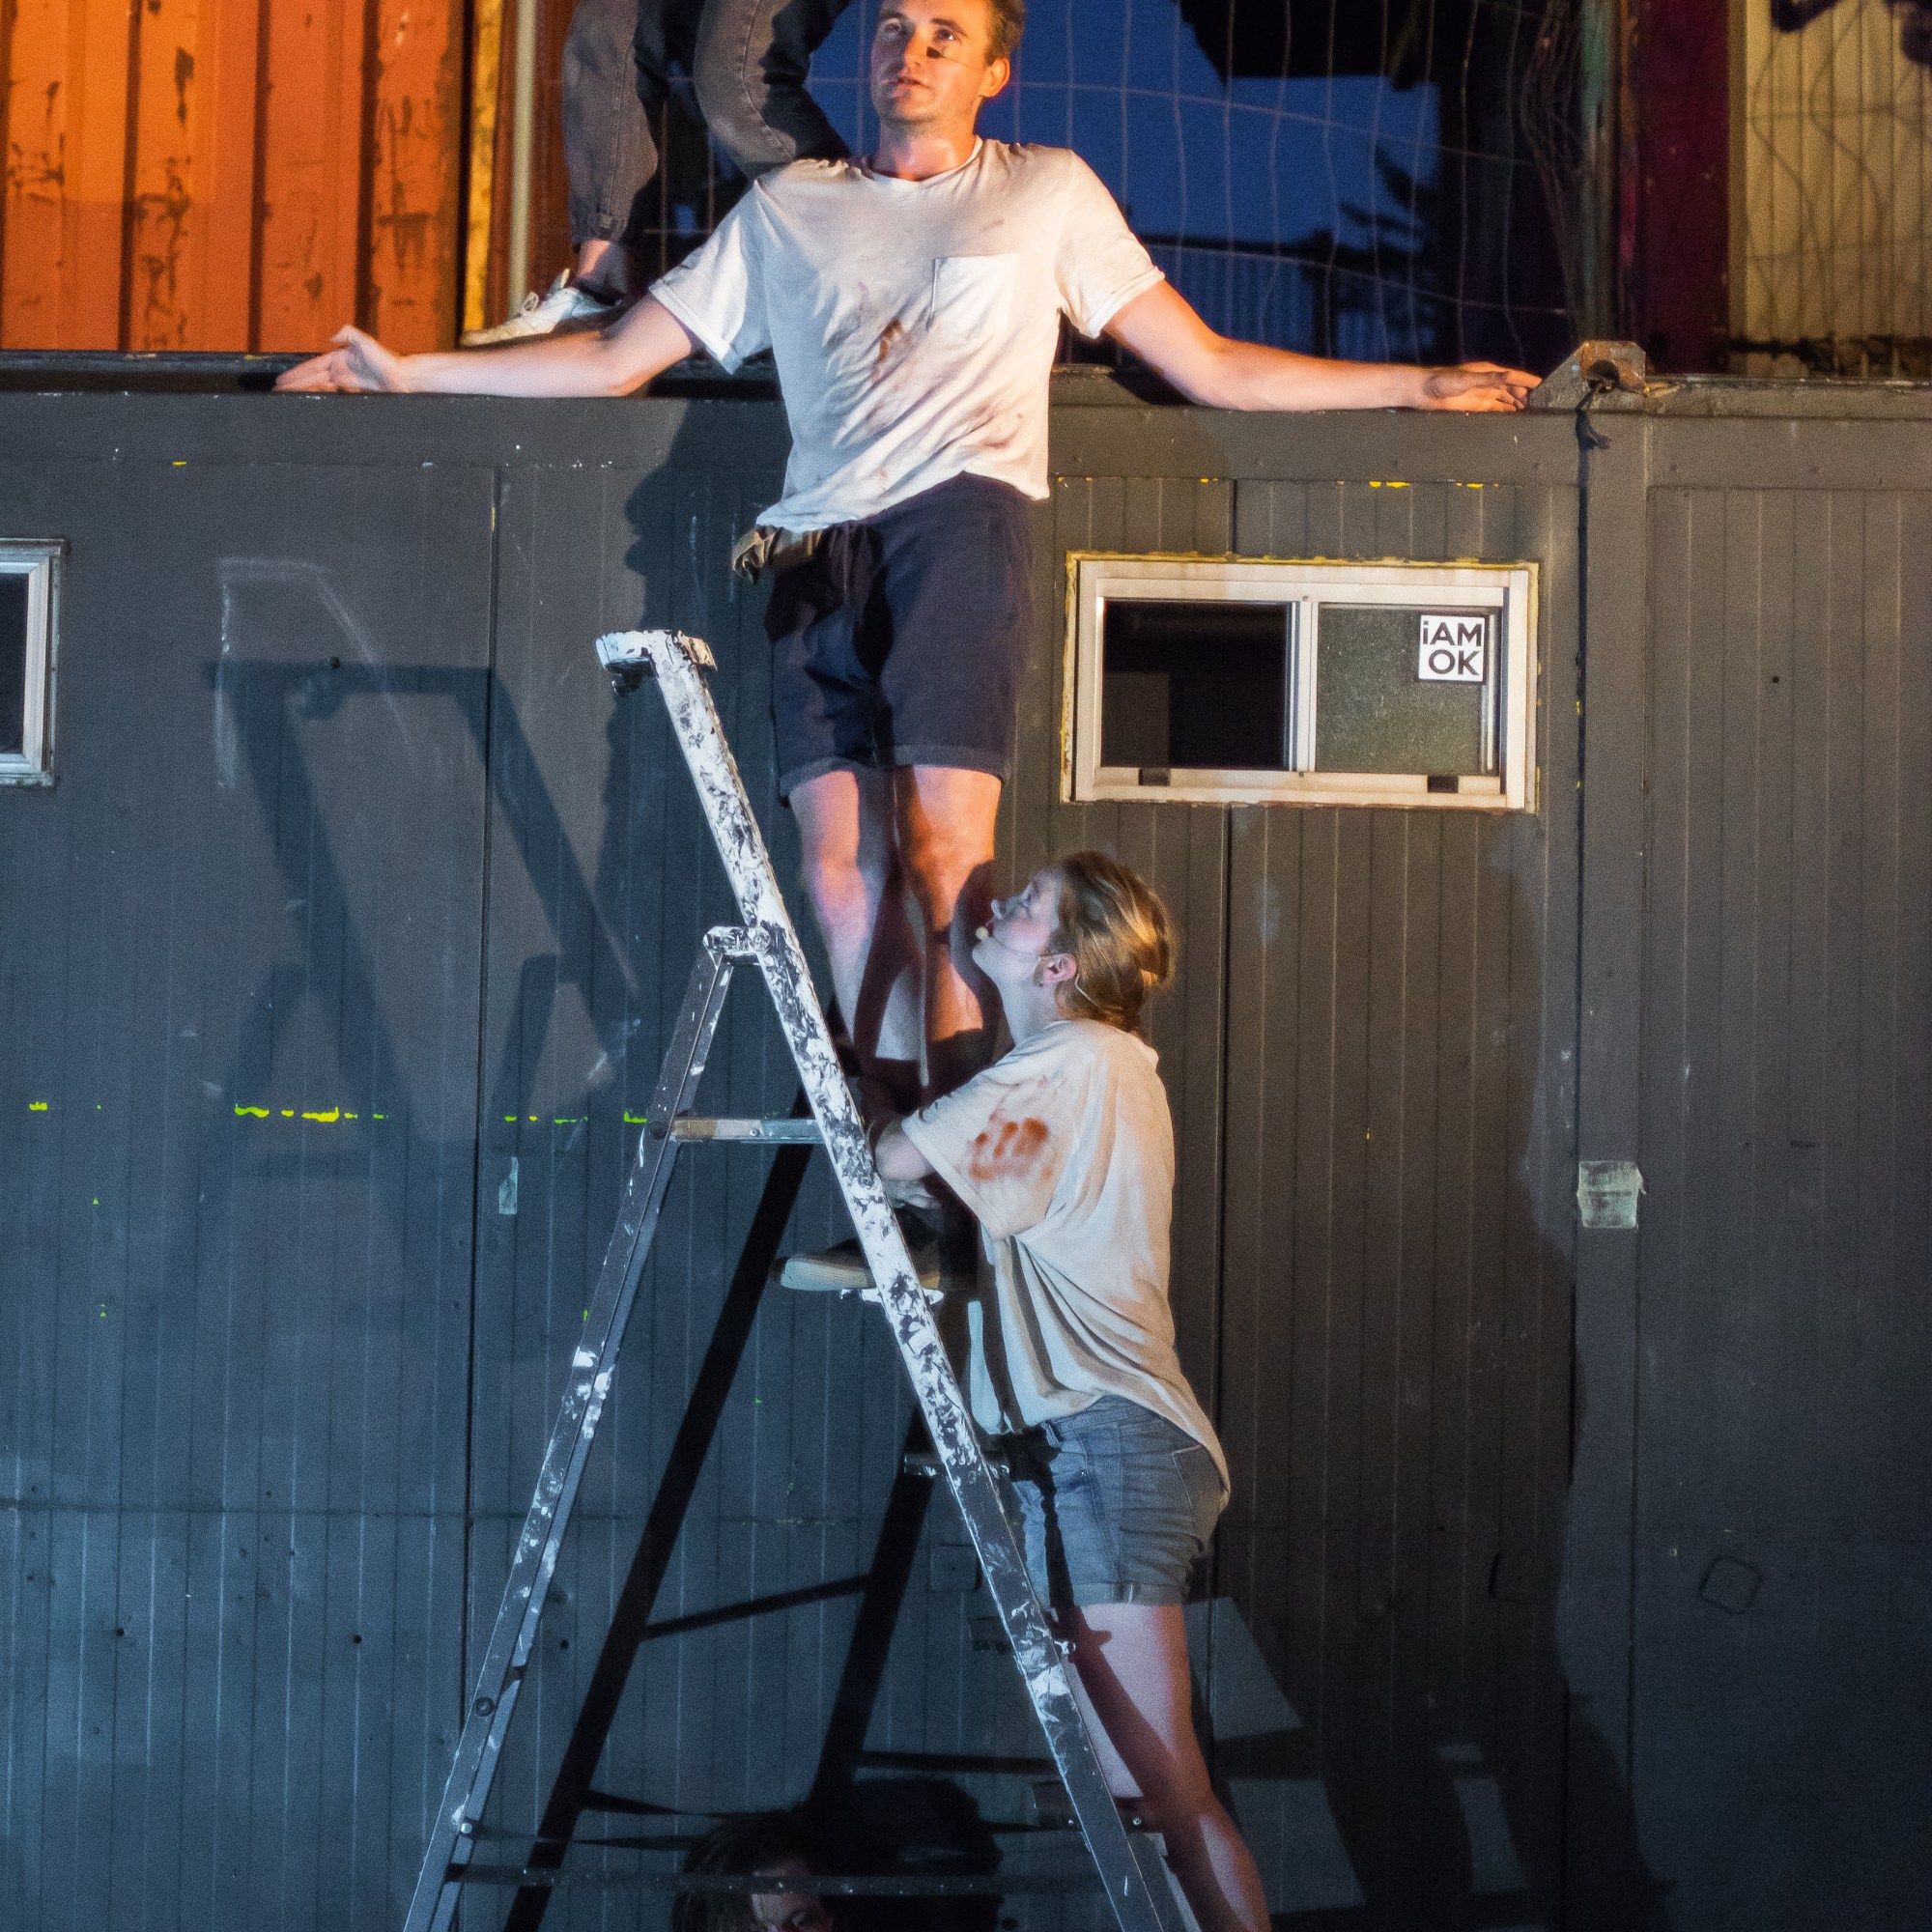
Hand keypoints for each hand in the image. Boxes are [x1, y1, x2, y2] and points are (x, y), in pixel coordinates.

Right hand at [275, 325, 409, 392]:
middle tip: (277, 391)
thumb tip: (331, 336)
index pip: (312, 367)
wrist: (404, 378)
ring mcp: (347, 378)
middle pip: (312, 377)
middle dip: (294, 384)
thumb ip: (350, 334)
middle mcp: (341, 367)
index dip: (296, 374)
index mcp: (339, 357)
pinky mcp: (355, 388)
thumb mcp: (367, 342)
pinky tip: (312, 399)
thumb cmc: (387, 360)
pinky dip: (321, 395)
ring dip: (304, 390)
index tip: (281, 380)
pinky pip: (333, 393)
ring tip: (289, 397)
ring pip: (320, 386)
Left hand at [1418, 361, 1539, 411]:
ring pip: (1505, 398)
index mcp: (1489, 372)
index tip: (1542, 384)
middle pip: (1511, 387)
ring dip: (1516, 403)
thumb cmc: (1443, 381)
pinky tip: (1512, 414)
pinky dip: (1504, 410)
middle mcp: (1488, 382)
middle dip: (1525, 393)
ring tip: (1529, 410)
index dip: (1527, 380)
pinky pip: (1494, 407)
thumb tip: (1510, 375)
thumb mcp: (1468, 378)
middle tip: (1539, 402)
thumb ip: (1489, 378)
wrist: (1424, 392)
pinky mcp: (1475, 405)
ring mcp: (1482, 394)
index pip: (1513, 376)